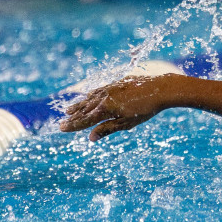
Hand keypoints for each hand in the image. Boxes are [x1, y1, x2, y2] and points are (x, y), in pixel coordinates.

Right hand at [59, 76, 174, 140]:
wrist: (160, 89)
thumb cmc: (145, 110)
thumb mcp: (126, 123)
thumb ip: (107, 129)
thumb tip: (91, 138)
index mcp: (105, 109)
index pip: (85, 119)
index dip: (73, 125)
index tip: (61, 128)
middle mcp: (104, 97)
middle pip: (85, 109)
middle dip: (73, 117)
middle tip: (62, 122)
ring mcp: (109, 89)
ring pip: (90, 99)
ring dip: (79, 105)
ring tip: (69, 110)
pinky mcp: (116, 84)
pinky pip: (98, 91)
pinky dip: (91, 96)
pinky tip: (88, 96)